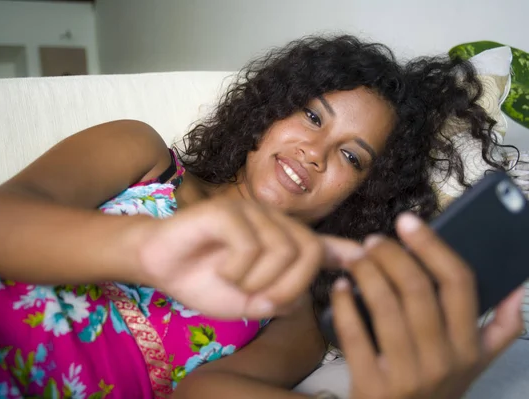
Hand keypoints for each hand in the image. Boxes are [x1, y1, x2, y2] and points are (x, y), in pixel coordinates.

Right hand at [136, 197, 360, 319]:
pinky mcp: (228, 210)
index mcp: (280, 243)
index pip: (322, 245)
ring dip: (260, 281)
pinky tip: (220, 270)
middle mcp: (272, 222)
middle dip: (291, 286)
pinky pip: (250, 245)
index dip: (346, 252)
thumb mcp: (246, 302)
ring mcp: (251, 211)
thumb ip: (277, 301)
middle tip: (263, 303)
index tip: (369, 256)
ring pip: (282, 249)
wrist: (160, 263)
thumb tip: (300, 299)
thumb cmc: (203, 281)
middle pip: (310, 250)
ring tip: (235, 283)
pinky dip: (237, 270)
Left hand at [331, 213, 524, 398]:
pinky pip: (354, 334)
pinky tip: (340, 287)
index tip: (408, 221)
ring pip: (385, 306)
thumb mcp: (476, 365)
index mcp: (470, 347)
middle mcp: (443, 360)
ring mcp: (407, 375)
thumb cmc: (437, 389)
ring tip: (355, 258)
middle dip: (391, 255)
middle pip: (417, 288)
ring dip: (366, 273)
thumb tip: (517, 288)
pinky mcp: (372, 386)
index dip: (432, 245)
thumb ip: (499, 329)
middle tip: (373, 240)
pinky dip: (344, 304)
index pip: (459, 282)